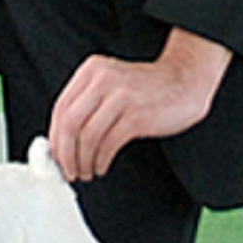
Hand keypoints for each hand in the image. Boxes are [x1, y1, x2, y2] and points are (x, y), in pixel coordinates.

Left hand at [48, 28, 232, 181]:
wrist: (187, 81)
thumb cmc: (145, 90)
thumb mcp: (110, 86)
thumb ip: (85, 105)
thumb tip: (59, 142)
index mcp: (91, 70)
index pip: (60, 108)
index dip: (54, 138)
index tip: (55, 157)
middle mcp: (103, 79)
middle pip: (69, 124)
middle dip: (64, 153)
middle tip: (67, 171)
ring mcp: (121, 96)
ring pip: (86, 136)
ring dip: (82, 161)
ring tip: (86, 172)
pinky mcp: (137, 115)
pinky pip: (107, 144)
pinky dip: (100, 160)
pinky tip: (101, 167)